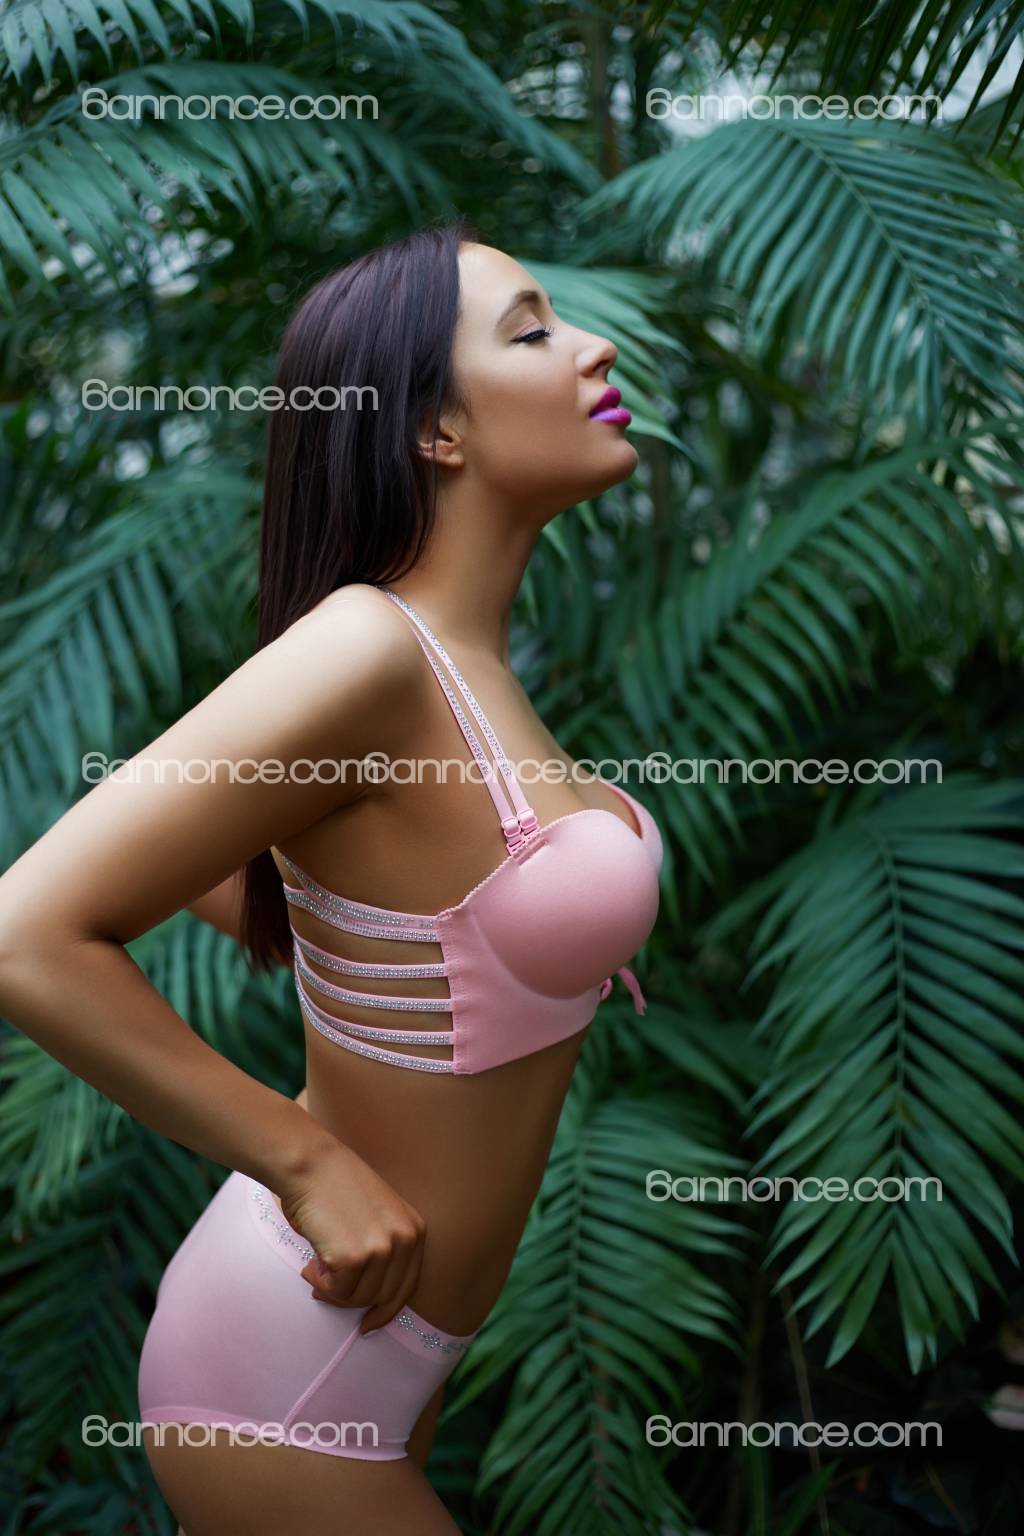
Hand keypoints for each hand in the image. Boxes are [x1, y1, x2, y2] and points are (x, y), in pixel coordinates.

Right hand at [277, 1139, 425, 1332]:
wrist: (310, 1164)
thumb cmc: (334, 1187)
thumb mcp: (376, 1215)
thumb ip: (383, 1250)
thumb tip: (371, 1299)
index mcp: (414, 1229)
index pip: (407, 1287)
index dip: (386, 1310)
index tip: (369, 1324)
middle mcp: (405, 1240)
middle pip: (382, 1297)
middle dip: (352, 1301)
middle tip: (325, 1288)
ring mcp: (381, 1249)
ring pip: (358, 1299)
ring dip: (333, 1291)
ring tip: (316, 1265)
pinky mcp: (354, 1257)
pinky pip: (336, 1292)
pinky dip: (319, 1284)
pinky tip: (311, 1262)